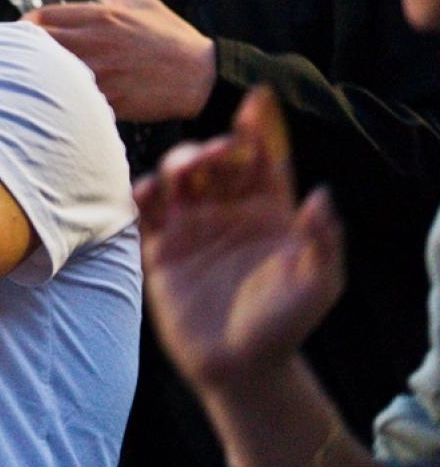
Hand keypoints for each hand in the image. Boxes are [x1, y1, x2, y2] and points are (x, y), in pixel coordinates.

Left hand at [25, 0, 215, 121]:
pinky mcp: (103, 98)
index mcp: (100, 17)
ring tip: (7, 72)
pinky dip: (50, 95)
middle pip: (32, 41)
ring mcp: (96, 71)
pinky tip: (40, 98)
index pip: (41, 16)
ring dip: (24, 70)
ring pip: (42, 69)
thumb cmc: (174, 41)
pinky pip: (65, 96)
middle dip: (9, 44)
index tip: (16, 31)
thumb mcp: (145, 5)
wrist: (200, 78)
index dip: (23, 24)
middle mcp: (93, 41)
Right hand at [135, 87, 344, 392]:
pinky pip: (146, 212)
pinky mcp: (160, 249)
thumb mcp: (319, 283)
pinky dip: (143, 194)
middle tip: (220, 152)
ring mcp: (191, 228)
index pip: (263, 161)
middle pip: (216, 162)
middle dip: (216, 146)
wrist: (241, 367)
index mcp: (267, 213)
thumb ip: (323, 239)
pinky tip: (148, 191)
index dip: (260, 129)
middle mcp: (227, 212)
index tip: (257, 99)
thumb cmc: (285, 325)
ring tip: (184, 170)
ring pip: (179, 178)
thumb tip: (320, 194)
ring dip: (180, 164)